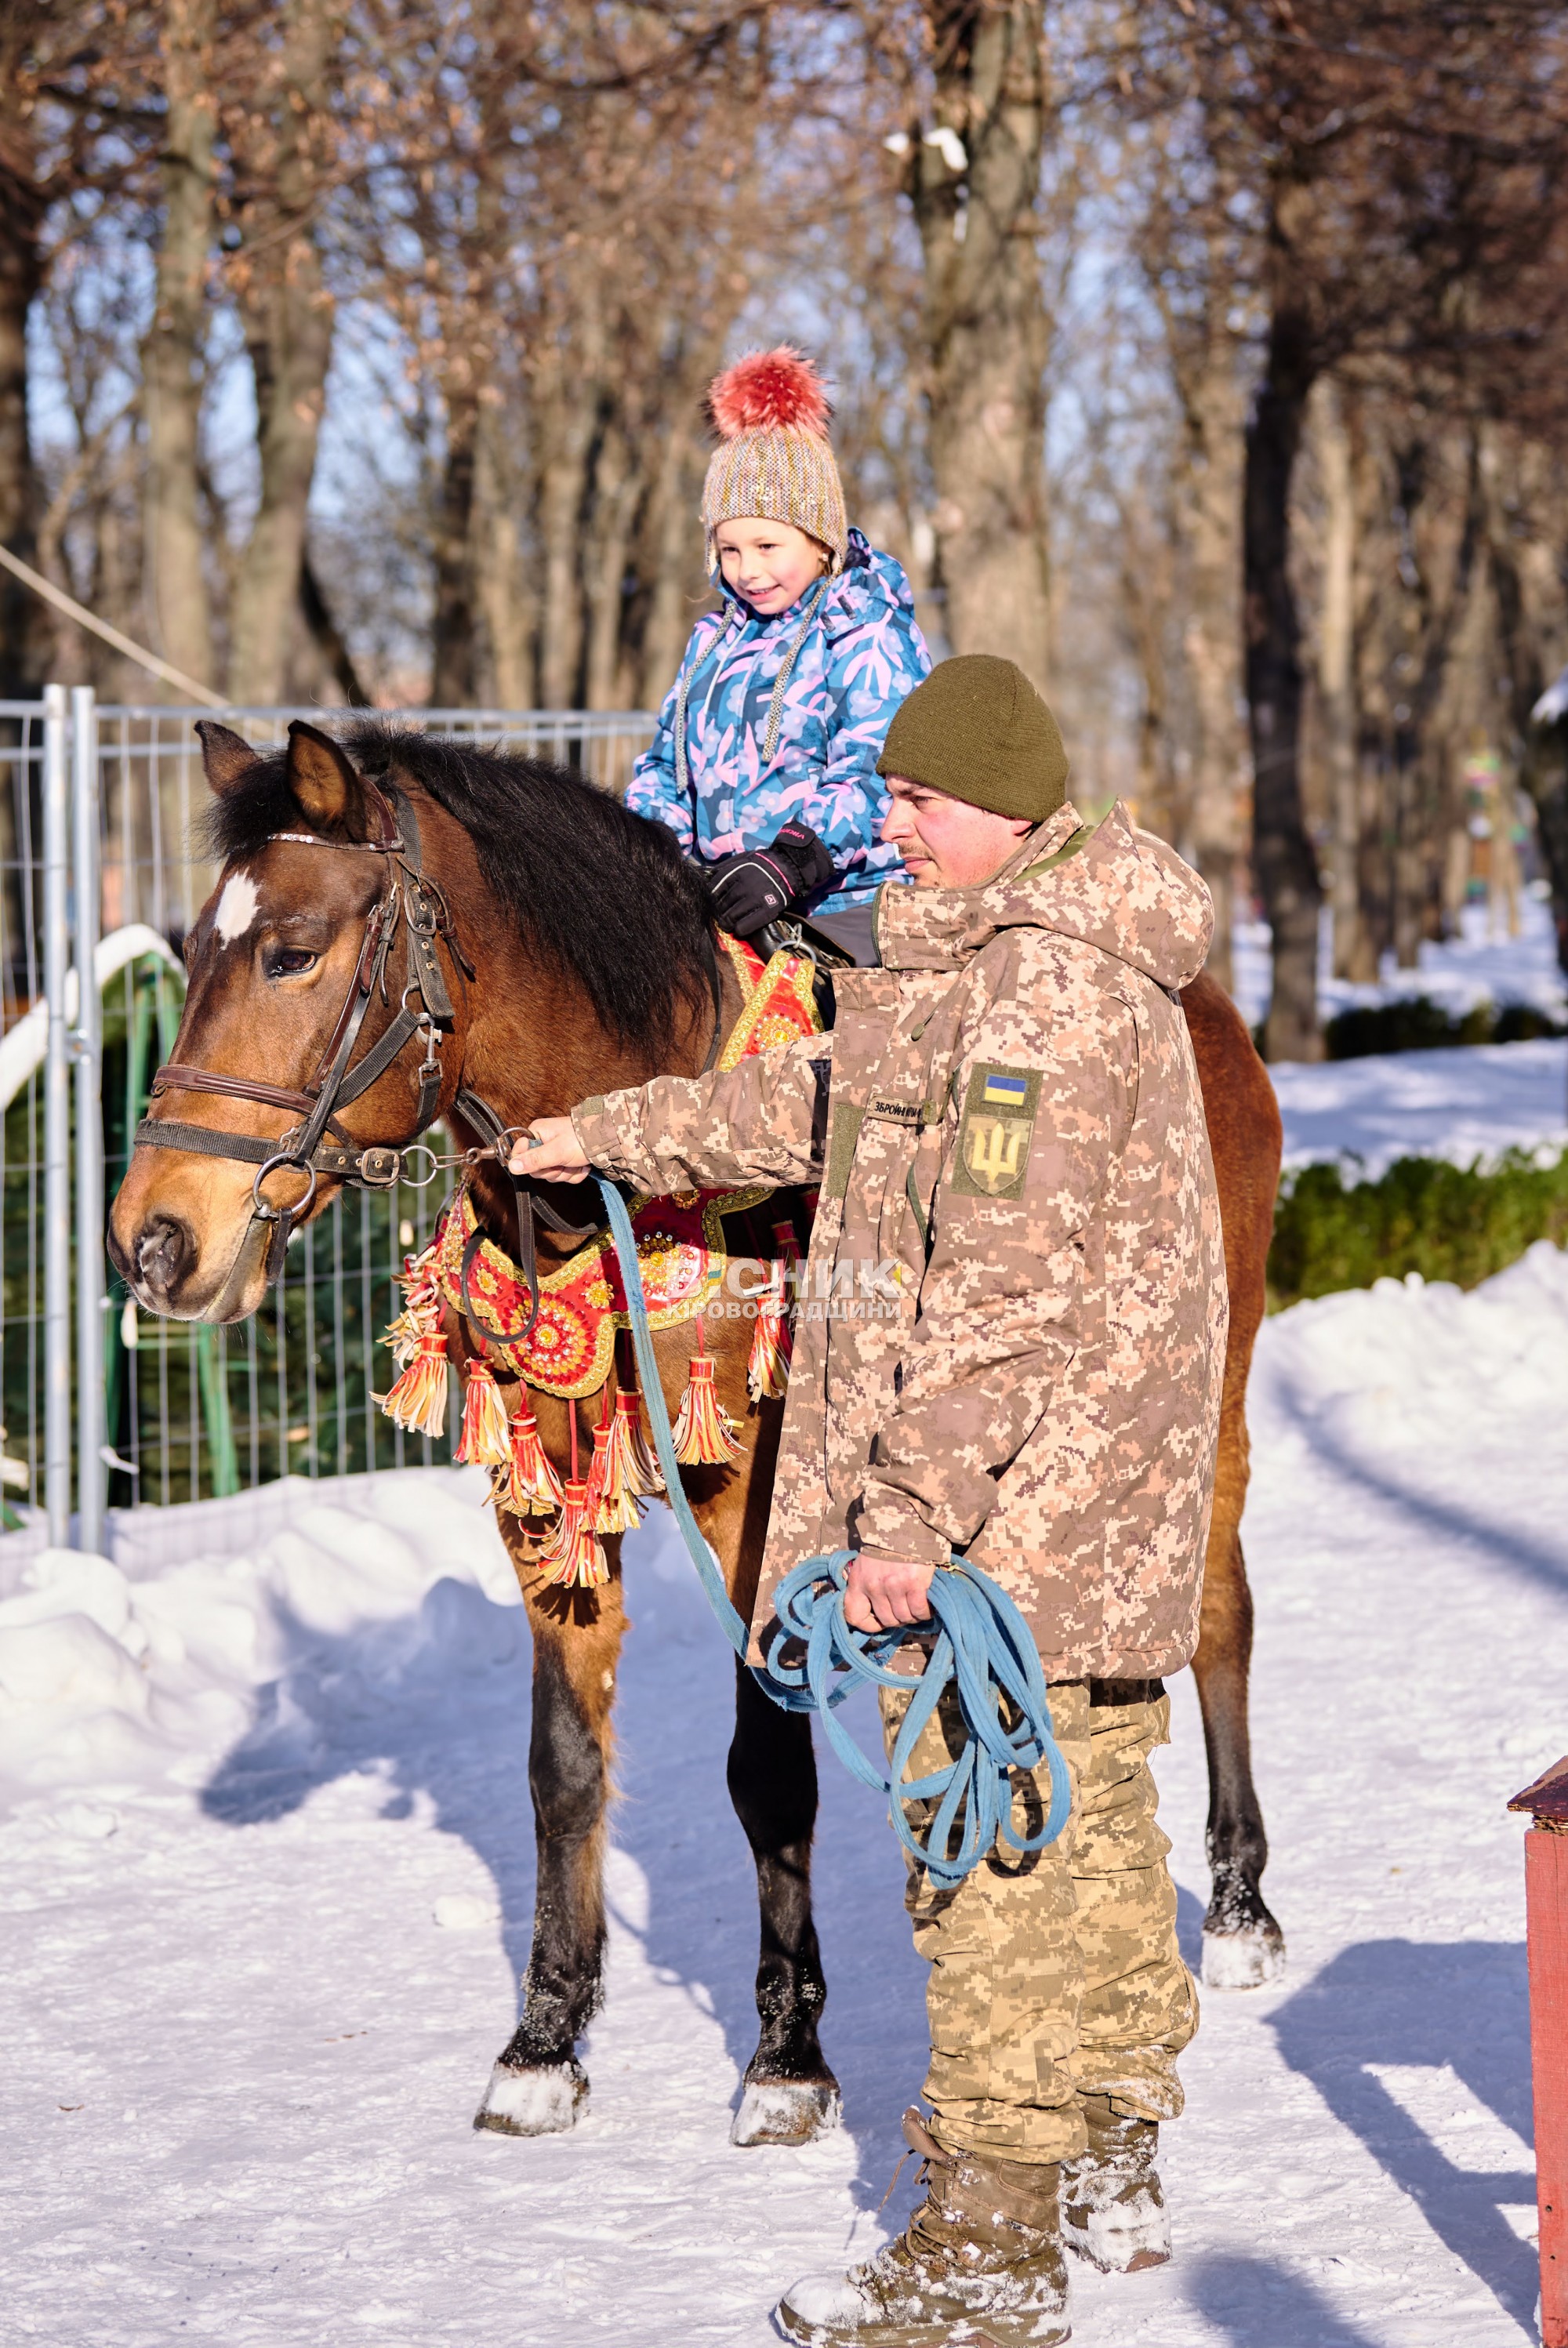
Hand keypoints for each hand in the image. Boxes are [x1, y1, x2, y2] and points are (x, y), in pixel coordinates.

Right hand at [507, 1117, 589, 1181]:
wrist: (608, 1141)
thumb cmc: (581, 1140)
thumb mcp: (556, 1151)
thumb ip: (534, 1160)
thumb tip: (511, 1166)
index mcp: (536, 1133)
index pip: (518, 1155)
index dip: (529, 1164)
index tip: (543, 1163)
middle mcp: (543, 1142)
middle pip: (536, 1169)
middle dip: (553, 1170)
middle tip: (564, 1162)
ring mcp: (555, 1153)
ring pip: (551, 1175)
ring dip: (566, 1173)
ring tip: (576, 1162)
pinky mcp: (566, 1161)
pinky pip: (564, 1176)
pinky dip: (575, 1174)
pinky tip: (582, 1165)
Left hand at [702, 822, 836, 939]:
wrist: (787, 868)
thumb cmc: (761, 864)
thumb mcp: (741, 860)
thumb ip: (724, 868)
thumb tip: (707, 877)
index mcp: (735, 873)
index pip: (714, 891)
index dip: (711, 900)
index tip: (712, 904)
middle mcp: (742, 886)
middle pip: (720, 906)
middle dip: (717, 913)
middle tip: (719, 917)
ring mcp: (754, 899)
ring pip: (730, 917)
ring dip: (726, 923)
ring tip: (727, 924)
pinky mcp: (766, 910)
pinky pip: (747, 925)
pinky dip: (740, 929)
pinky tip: (738, 929)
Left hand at [842, 1553, 935, 1632]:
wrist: (906, 1521)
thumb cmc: (886, 1545)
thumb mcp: (866, 1563)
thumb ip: (867, 1584)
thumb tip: (877, 1610)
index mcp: (859, 1581)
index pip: (854, 1615)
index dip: (868, 1625)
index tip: (879, 1622)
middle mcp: (874, 1586)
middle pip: (887, 1620)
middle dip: (897, 1618)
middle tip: (905, 1609)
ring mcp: (895, 1586)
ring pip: (905, 1617)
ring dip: (913, 1616)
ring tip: (917, 1605)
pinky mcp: (915, 1584)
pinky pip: (920, 1611)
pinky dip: (925, 1612)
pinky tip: (927, 1604)